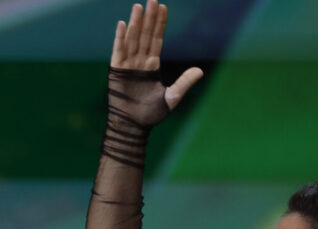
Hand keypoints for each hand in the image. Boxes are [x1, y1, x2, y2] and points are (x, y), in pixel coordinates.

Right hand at [108, 2, 203, 128]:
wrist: (132, 127)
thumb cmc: (149, 116)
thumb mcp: (172, 98)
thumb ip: (184, 83)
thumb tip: (200, 71)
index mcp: (151, 67)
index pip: (156, 40)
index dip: (160, 24)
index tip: (163, 8)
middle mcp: (139, 63)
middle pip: (145, 35)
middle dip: (149, 18)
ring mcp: (127, 65)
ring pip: (132, 39)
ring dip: (135, 23)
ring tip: (138, 6)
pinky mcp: (117, 71)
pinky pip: (118, 51)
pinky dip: (120, 38)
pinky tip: (122, 24)